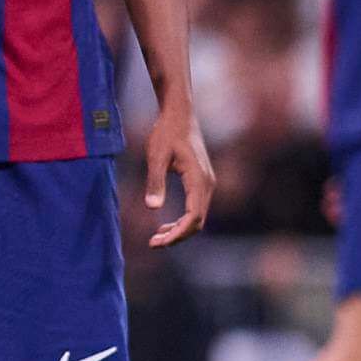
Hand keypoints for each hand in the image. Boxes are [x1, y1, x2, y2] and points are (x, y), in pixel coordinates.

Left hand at [145, 99, 214, 247]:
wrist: (180, 115)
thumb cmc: (166, 133)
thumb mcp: (156, 156)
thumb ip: (155, 182)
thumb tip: (153, 209)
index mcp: (199, 180)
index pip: (194, 217)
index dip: (178, 234)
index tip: (158, 242)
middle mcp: (208, 185)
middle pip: (198, 221)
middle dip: (178, 236)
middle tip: (153, 244)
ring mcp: (207, 184)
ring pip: (198, 216)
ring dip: (180, 230)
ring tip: (156, 239)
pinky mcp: (201, 182)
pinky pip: (196, 208)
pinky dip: (182, 221)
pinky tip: (165, 226)